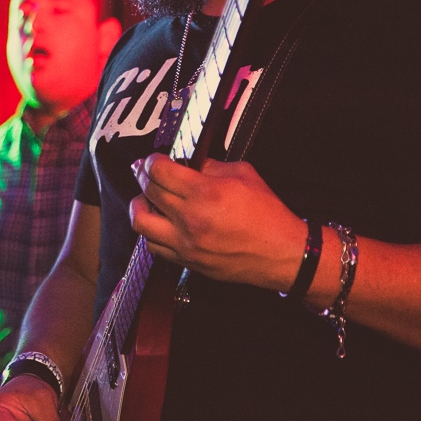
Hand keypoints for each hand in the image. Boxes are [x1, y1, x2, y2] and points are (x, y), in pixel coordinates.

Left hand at [129, 154, 306, 289]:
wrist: (281, 253)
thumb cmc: (267, 215)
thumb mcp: (243, 175)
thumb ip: (211, 166)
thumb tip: (190, 163)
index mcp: (204, 193)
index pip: (159, 171)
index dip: (151, 160)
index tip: (154, 159)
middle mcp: (190, 219)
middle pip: (148, 192)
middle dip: (142, 176)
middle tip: (144, 170)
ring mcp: (186, 243)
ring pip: (141, 223)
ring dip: (139, 206)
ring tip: (145, 198)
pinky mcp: (187, 261)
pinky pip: (154, 246)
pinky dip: (151, 231)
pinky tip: (158, 223)